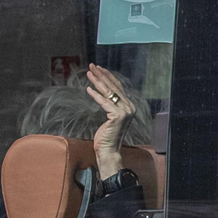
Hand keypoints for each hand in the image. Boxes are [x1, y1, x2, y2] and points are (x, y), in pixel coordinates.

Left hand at [84, 64, 135, 180]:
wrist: (109, 151)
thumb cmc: (107, 136)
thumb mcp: (111, 117)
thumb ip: (111, 105)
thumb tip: (105, 93)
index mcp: (130, 106)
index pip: (118, 87)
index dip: (108, 76)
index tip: (98, 68)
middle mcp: (130, 107)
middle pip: (113, 87)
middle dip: (101, 75)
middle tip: (92, 66)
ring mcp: (125, 111)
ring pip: (108, 92)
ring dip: (97, 81)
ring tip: (88, 73)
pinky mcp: (118, 116)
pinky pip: (104, 102)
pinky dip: (95, 95)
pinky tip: (88, 88)